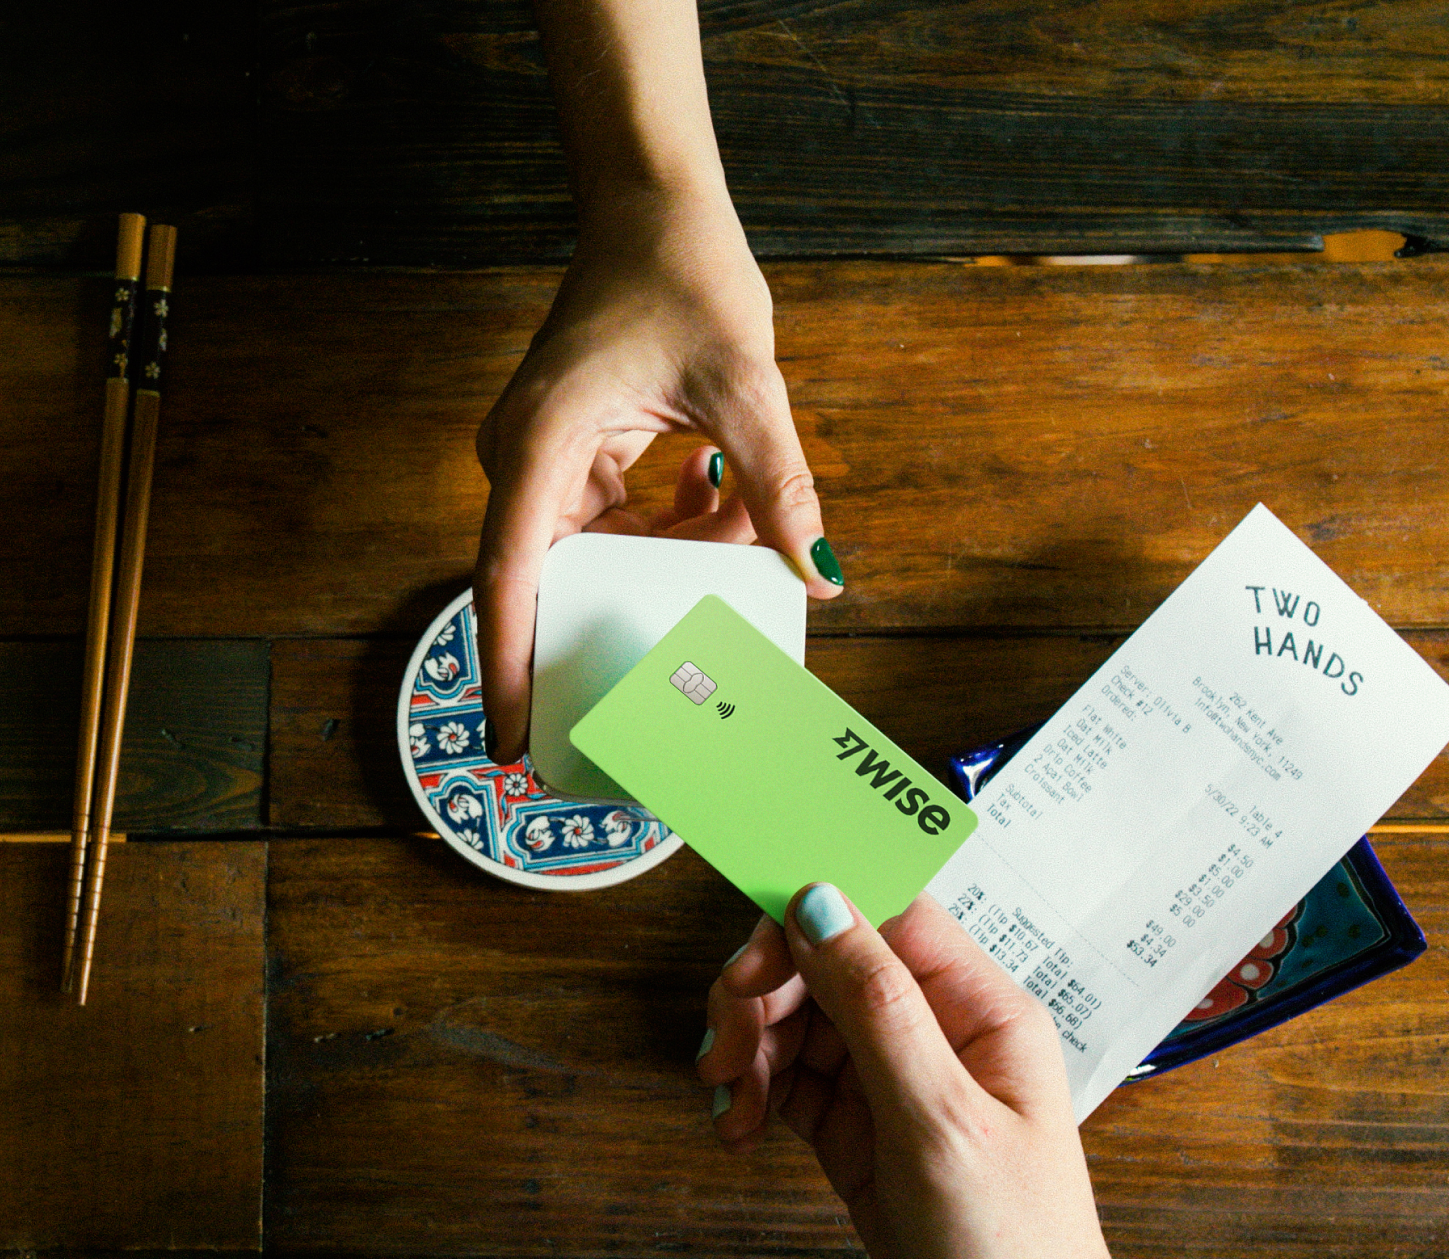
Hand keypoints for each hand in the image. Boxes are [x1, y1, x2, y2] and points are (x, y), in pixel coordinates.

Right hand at [472, 188, 842, 762]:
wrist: (653, 210)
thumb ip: (780, 484)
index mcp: (541, 446)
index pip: (511, 580)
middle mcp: (526, 461)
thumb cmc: (681, 276)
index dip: (508, 668)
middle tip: (668, 670)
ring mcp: (546, 461)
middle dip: (622, 617)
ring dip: (670, 558)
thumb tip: (820, 573)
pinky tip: (720, 497)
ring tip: (735, 521)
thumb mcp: (745, 386)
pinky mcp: (573, 456)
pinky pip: (619, 523)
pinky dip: (672, 526)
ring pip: (601, 553)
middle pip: (560, 579)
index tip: (508, 739)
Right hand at [699, 887, 1275, 1258]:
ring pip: (800, 1019)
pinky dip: (756, 1093)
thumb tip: (820, 903)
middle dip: (765, 994)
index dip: (809, 922)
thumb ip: (877, 1007)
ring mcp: (896, 1081)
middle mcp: (938, 1031)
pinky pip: (792, 1080)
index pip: (885, 917)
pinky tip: (738, 1127)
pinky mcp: (862, 1129)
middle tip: (724, 1049)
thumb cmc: (1015, 1253)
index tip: (752, 966)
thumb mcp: (940, 1122)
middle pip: (828, 963)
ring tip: (730, 1102)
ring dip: (751, 1047)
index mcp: (979, 1009)